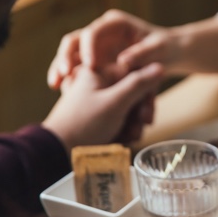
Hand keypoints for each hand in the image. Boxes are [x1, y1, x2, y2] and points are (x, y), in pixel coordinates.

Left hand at [43, 62, 163, 150]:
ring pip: (127, 108)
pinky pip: (118, 119)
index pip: (134, 74)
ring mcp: (96, 100)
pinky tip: (120, 140)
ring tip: (127, 138)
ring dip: (132, 125)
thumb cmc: (84, 124)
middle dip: (138, 114)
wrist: (57, 151)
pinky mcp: (96, 116)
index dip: (145, 94)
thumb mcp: (115, 102)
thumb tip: (159, 65)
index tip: (145, 112)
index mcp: (99, 72)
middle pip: (132, 93)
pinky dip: (122, 130)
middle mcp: (98, 84)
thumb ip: (138, 84)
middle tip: (139, 128)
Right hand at [47, 9, 179, 88]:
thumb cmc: (166, 48)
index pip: (94, 31)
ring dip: (61, 67)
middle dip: (66, 56)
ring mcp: (95, 45)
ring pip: (70, 53)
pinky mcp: (94, 59)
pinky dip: (68, 77)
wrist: (169, 54)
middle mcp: (101, 31)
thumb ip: (143, 54)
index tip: (90, 66)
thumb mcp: (159, 49)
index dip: (88, 47)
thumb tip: (124, 61)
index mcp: (115, 23)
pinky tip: (61, 90)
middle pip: (74, 40)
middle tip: (64, 74)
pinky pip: (75, 67)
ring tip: (55, 84)